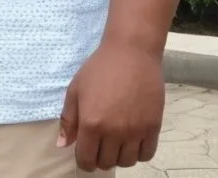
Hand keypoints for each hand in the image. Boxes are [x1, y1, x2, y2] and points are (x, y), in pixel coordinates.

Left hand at [58, 39, 164, 171]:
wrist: (131, 53)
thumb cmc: (99, 68)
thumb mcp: (76, 89)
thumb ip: (68, 119)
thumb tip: (63, 145)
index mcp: (91, 123)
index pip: (87, 160)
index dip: (84, 160)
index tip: (85, 152)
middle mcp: (114, 132)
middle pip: (107, 163)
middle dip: (100, 157)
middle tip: (100, 143)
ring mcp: (136, 131)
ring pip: (127, 162)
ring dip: (119, 155)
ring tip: (116, 140)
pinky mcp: (153, 127)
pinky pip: (147, 154)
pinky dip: (138, 152)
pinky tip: (132, 139)